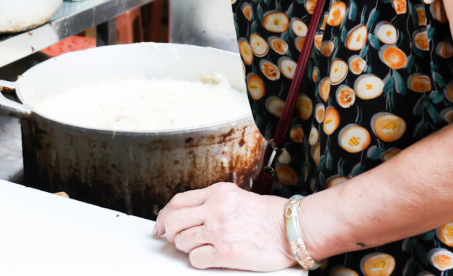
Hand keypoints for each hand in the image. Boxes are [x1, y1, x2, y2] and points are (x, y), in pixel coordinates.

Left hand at [153, 183, 295, 270]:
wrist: (292, 230)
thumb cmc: (269, 216)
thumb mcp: (237, 197)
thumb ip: (213, 202)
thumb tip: (189, 215)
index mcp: (218, 193)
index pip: (179, 201)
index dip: (164, 214)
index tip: (160, 224)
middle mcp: (216, 209)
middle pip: (174, 220)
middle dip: (169, 232)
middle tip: (172, 238)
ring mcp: (220, 231)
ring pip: (182, 241)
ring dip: (186, 247)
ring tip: (200, 247)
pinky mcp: (226, 253)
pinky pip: (196, 259)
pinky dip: (199, 260)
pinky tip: (209, 257)